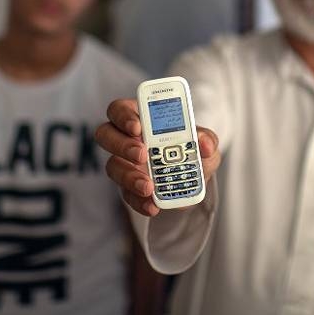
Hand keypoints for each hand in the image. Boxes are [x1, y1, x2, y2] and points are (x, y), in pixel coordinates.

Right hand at [96, 98, 220, 216]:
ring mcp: (124, 164)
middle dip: (122, 144)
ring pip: (112, 166)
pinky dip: (139, 200)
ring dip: (129, 176)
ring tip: (148, 186)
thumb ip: (207, 139)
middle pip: (106, 135)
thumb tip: (204, 144)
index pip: (120, 109)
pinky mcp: (128, 187)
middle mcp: (125, 138)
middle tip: (142, 154)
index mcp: (140, 117)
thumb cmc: (192, 148)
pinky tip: (152, 205)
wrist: (194, 178)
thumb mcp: (205, 142)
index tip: (137, 126)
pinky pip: (126, 194)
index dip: (123, 116)